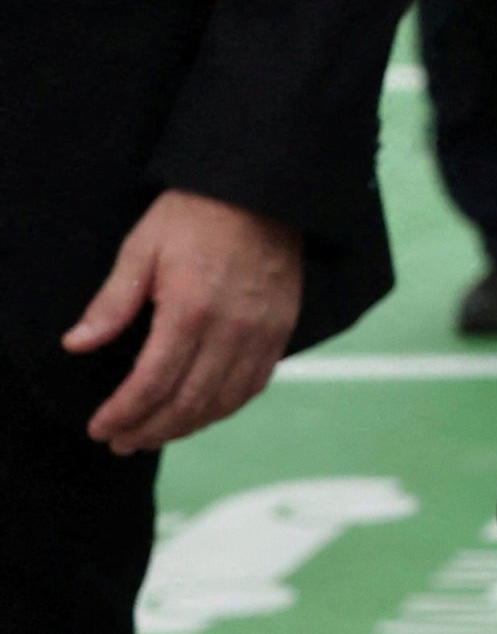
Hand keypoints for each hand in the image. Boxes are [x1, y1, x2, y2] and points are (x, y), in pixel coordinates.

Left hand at [65, 190, 303, 453]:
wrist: (263, 191)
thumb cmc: (195, 215)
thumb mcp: (143, 249)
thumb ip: (112, 303)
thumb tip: (78, 345)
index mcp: (190, 309)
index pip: (152, 383)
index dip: (123, 413)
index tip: (100, 427)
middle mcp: (231, 329)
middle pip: (188, 402)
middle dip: (149, 430)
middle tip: (122, 442)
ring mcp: (262, 332)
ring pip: (223, 401)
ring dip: (186, 427)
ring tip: (155, 434)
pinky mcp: (281, 330)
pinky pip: (254, 385)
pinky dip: (225, 408)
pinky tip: (201, 412)